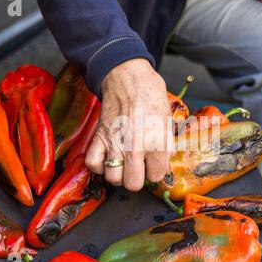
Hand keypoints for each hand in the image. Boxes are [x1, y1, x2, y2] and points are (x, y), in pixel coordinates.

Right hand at [86, 58, 171, 190]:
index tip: (153, 164)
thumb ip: (167, 146)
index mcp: (156, 142)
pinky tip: (108, 159)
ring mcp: (115, 143)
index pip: (156, 176)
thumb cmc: (150, 95)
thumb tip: (164, 164)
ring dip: (118, 174)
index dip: (155, 172)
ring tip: (123, 165)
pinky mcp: (99, 137)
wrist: (127, 77)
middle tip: (139, 168)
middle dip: (137, 178)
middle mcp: (135, 147)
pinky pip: (93, 164)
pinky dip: (99, 165)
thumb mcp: (168, 120)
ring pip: (113, 179)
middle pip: (133, 184)